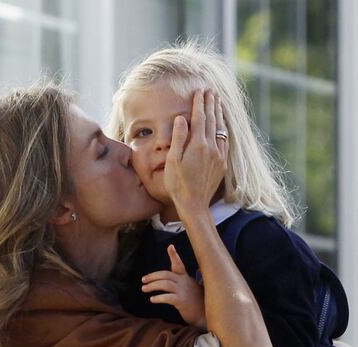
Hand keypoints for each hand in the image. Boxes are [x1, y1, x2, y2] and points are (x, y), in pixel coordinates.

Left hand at [141, 245, 205, 328]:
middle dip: (153, 276)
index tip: (170, 247)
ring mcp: (183, 291)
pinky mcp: (182, 301)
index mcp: (185, 278)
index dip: (174, 255)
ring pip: (165, 284)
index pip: (179, 265)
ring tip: (144, 288)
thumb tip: (164, 282)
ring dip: (153, 286)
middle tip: (143, 280)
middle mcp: (184, 282)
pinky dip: (159, 298)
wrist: (204, 315)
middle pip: (166, 275)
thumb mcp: (189, 288)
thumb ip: (178, 283)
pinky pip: (168, 297)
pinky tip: (152, 299)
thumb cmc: (195, 302)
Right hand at [164, 90, 227, 217]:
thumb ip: (179, 138)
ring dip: (219, 114)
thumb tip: (182, 118)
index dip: (200, 103)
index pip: (200, 118)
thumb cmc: (178, 184)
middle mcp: (212, 148)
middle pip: (213, 120)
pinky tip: (222, 126)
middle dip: (211, 104)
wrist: (194, 204)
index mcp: (198, 145)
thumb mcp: (173, 160)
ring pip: (221, 129)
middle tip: (211, 91)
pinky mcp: (222, 164)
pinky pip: (225, 141)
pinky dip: (223, 129)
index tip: (199, 91)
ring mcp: (219, 156)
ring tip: (218, 102)